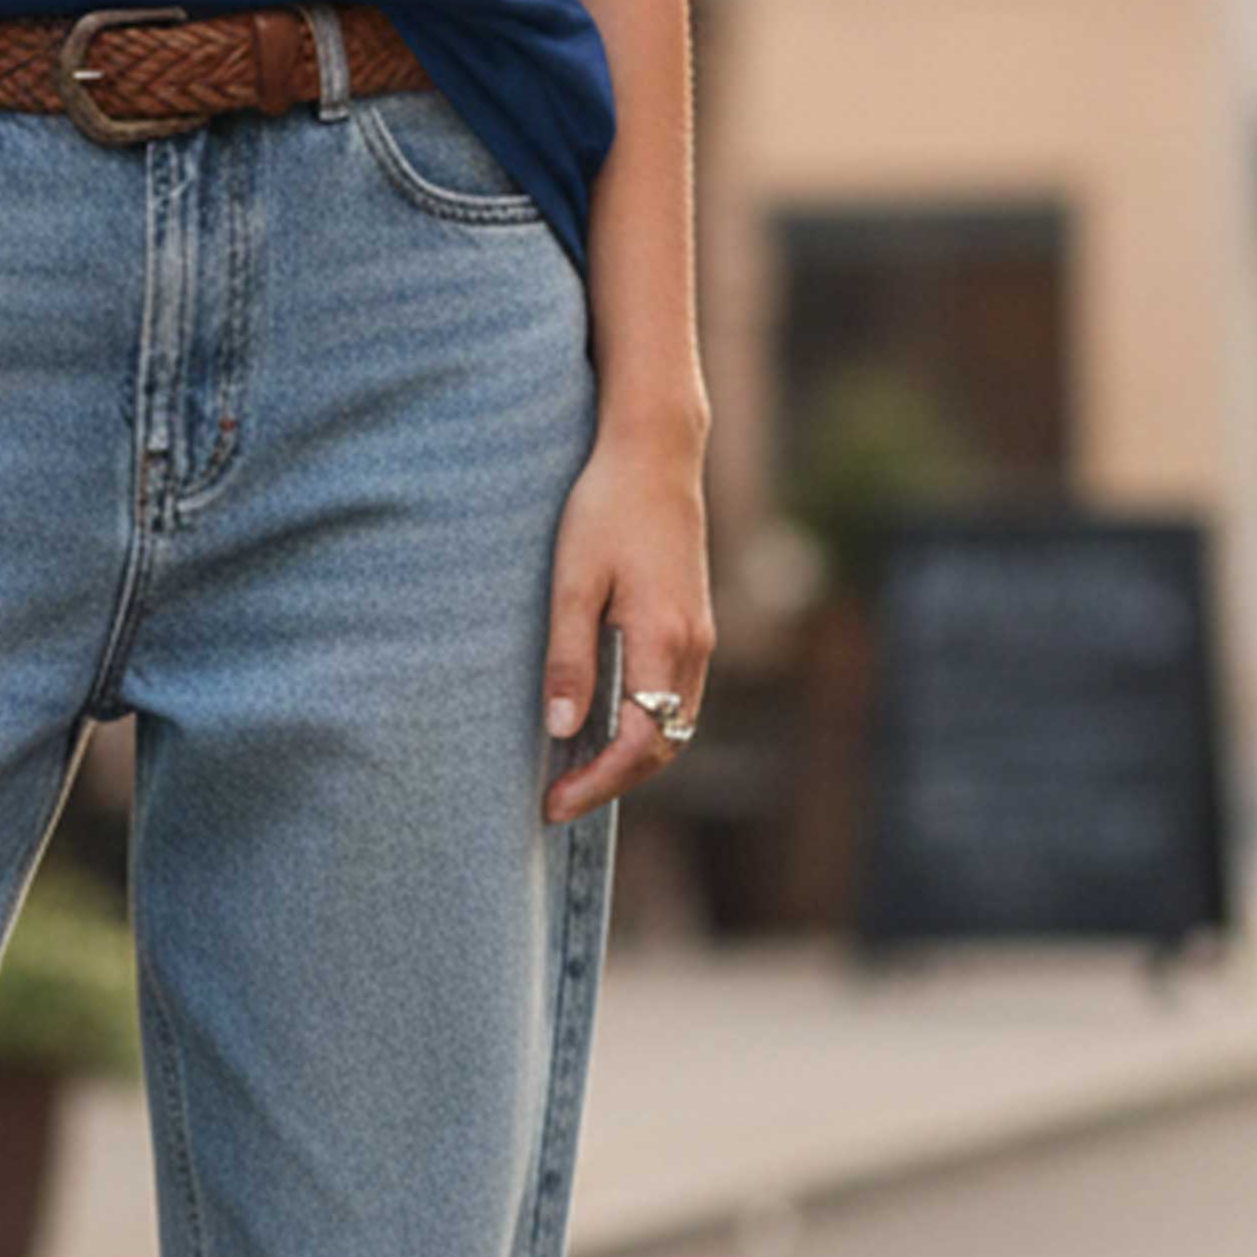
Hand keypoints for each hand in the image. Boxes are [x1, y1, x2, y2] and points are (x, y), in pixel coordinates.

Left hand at [542, 424, 714, 824]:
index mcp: (664, 641)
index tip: (553, 803)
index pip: (639, 744)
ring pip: (676, 726)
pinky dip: (647, 727)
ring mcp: (702, 637)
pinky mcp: (697, 624)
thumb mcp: (572, 581)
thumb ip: (568, 658)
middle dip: (613, 783)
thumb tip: (561, 730)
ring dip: (632, 759)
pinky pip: (678, 699)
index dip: (597, 784)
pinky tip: (605, 727)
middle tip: (556, 801)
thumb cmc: (605, 508)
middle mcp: (694, 647)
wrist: (656, 453)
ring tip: (575, 774)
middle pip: (664, 747)